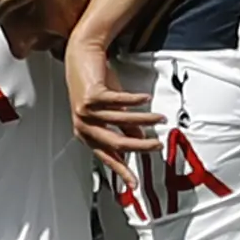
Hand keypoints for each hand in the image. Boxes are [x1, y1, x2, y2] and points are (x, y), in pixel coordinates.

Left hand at [64, 34, 162, 188]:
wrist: (80, 56)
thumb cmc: (94, 83)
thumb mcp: (111, 109)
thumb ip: (124, 126)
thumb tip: (140, 139)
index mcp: (87, 134)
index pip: (107, 157)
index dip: (121, 170)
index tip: (134, 183)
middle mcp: (84, 125)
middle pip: (115, 143)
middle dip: (139, 146)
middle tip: (157, 146)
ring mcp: (86, 111)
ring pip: (120, 121)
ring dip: (143, 119)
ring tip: (159, 118)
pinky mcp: (91, 95)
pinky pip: (118, 101)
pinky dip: (134, 100)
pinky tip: (145, 99)